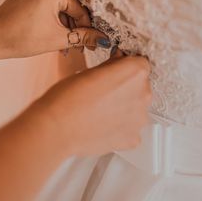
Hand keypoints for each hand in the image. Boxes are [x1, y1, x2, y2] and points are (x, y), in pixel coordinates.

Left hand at [0, 0, 110, 59]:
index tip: (92, 43)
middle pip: (69, 6)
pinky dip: (52, 15)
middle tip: (79, 46)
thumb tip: (103, 39)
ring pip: (59, 4)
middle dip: (73, 27)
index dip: (86, 28)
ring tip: (64, 43)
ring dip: (63, 22)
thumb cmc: (21, 38)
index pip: (79, 10)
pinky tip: (52, 31)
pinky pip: (47, 1)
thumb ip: (83, 37)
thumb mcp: (57, 39)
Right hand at [27, 55, 151, 155]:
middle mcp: (143, 94)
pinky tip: (103, 125)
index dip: (126, 67)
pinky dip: (121, 128)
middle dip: (126, 88)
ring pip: (137, 108)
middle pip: (141, 86)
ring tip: (101, 111)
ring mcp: (139, 118)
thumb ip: (111, 65)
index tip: (117, 71)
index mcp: (135, 72)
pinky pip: (132, 129)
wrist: (57, 128)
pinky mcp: (133, 138)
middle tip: (104, 93)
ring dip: (125, 108)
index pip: (140, 63)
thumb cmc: (67, 98)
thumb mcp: (90, 71)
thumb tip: (118, 62)